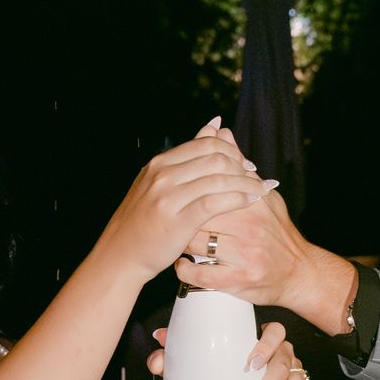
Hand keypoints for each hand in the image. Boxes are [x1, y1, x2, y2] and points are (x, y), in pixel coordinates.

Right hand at [100, 120, 258, 282]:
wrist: (120, 255)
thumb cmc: (142, 222)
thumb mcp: (158, 182)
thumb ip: (187, 156)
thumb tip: (215, 125)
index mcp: (159, 163)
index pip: (205, 144)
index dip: (232, 151)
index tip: (245, 163)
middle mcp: (162, 175)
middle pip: (215, 158)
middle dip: (241, 166)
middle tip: (255, 177)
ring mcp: (168, 197)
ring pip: (218, 178)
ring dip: (245, 183)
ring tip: (259, 190)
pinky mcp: (178, 220)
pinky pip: (215, 202)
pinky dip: (238, 199)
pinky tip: (249, 202)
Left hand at [144, 319, 305, 379]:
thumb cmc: (215, 378)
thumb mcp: (196, 366)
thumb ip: (178, 355)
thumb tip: (159, 345)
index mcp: (260, 340)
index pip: (276, 331)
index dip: (268, 345)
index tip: (251, 364)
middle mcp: (281, 355)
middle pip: (285, 365)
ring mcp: (293, 375)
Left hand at [178, 181, 360, 334]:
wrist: (299, 272)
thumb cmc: (277, 232)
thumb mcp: (263, 196)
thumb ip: (238, 166)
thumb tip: (220, 131)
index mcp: (252, 202)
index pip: (210, 187)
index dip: (189, 189)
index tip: (177, 193)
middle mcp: (248, 226)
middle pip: (199, 213)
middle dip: (181, 215)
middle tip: (171, 217)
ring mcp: (244, 254)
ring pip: (196, 243)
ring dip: (179, 242)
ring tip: (175, 239)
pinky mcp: (239, 279)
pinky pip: (201, 275)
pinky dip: (185, 270)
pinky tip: (181, 264)